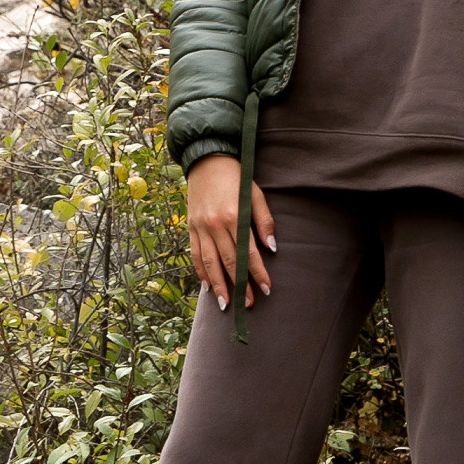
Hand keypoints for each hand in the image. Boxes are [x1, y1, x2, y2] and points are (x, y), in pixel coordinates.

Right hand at [185, 156, 274, 310]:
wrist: (206, 159)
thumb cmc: (236, 177)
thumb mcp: (255, 194)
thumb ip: (264, 221)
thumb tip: (272, 248)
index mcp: (233, 216)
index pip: (248, 253)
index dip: (258, 273)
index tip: (267, 288)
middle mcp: (215, 225)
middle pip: (229, 262)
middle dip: (240, 285)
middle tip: (249, 304)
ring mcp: (200, 227)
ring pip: (209, 263)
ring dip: (219, 286)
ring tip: (227, 304)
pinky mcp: (191, 227)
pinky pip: (195, 254)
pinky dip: (201, 272)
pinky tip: (208, 287)